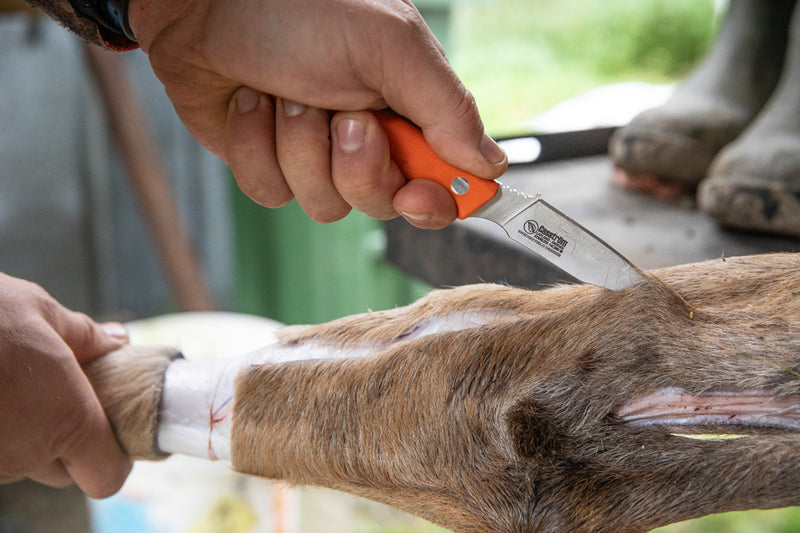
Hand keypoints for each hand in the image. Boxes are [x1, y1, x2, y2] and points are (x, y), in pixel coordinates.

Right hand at [0, 274, 131, 496]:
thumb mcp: (38, 311)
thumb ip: (85, 336)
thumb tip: (116, 341)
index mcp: (67, 421)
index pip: (107, 474)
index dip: (113, 454)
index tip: (108, 421)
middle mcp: (26, 455)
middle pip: (65, 470)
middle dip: (67, 438)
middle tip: (60, 392)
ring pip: (22, 462)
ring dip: (26, 433)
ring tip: (14, 383)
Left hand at [127, 0, 507, 228]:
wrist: (206, 0)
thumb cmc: (301, 7)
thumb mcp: (391, 45)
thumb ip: (447, 108)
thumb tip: (490, 167)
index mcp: (408, 110)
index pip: (443, 181)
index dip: (435, 202)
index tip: (419, 197)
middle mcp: (367, 139)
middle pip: (383, 203)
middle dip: (358, 166)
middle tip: (343, 117)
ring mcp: (315, 155)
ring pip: (323, 205)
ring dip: (299, 147)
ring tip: (284, 94)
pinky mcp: (268, 164)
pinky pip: (272, 193)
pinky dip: (256, 148)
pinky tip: (249, 104)